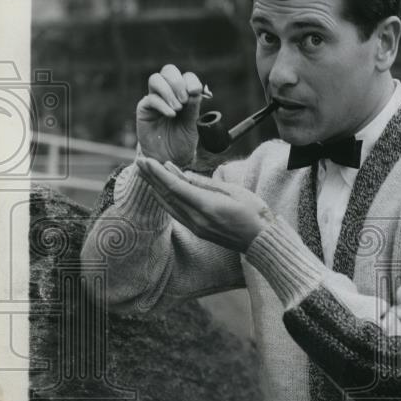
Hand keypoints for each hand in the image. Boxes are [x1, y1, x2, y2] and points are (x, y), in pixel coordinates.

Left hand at [135, 156, 274, 251]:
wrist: (261, 240)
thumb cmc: (253, 212)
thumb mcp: (233, 191)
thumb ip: (205, 183)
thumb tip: (183, 174)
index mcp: (206, 206)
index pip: (175, 187)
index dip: (158, 172)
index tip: (146, 160)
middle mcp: (197, 218)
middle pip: (167, 195)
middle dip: (151, 178)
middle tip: (139, 162)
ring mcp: (196, 226)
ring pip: (169, 205)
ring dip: (155, 188)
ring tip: (145, 174)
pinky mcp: (198, 230)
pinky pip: (175, 212)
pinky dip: (165, 199)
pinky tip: (160, 192)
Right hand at [136, 64, 205, 165]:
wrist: (170, 159)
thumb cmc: (181, 142)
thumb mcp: (192, 125)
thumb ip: (193, 108)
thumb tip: (194, 90)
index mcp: (183, 95)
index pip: (186, 77)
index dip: (191, 80)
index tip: (195, 92)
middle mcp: (168, 94)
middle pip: (169, 71)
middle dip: (178, 82)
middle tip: (184, 101)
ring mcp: (155, 100)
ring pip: (156, 79)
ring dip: (168, 91)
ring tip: (177, 109)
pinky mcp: (144, 109)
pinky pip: (150, 99)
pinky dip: (162, 105)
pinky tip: (171, 115)